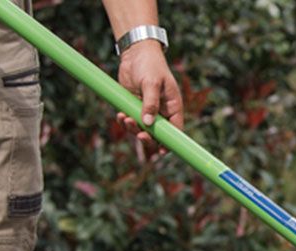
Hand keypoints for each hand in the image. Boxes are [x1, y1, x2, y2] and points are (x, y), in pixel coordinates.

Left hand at [116, 42, 182, 159]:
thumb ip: (150, 102)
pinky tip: (119, 115)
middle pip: (158, 134)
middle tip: (140, 135)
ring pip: (142, 129)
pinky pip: (130, 121)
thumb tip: (147, 123)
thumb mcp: (152, 82)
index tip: (162, 151)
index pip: (175, 129)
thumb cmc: (150, 65)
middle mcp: (161, 111)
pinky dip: (124, 122)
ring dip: (133, 129)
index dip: (170, 142)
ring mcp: (146, 110)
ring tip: (125, 118)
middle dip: (148, 137)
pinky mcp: (133, 107)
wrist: (135, 53)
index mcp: (173, 106)